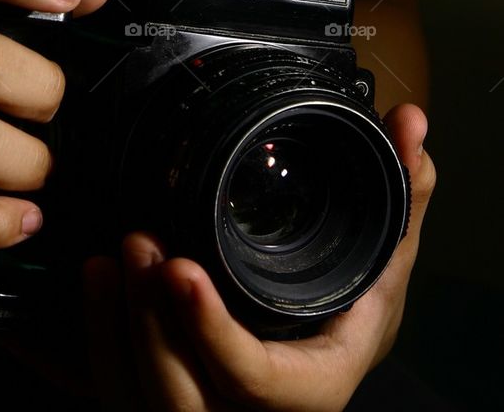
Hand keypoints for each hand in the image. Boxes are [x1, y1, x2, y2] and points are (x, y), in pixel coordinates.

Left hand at [83, 104, 433, 411]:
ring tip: (114, 254)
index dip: (213, 334)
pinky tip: (96, 275)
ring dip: (118, 326)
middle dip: (150, 322)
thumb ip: (401, 195)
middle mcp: (252, 411)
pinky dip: (101, 333)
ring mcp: (206, 407)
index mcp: (311, 383)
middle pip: (185, 397)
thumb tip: (410, 124)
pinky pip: (120, 385)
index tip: (182, 270)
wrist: (322, 357)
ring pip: (144, 397)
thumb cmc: (352, 314)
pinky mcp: (170, 392)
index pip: (255, 382)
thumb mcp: (384, 263)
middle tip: (138, 244)